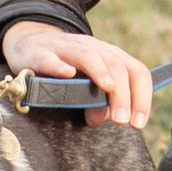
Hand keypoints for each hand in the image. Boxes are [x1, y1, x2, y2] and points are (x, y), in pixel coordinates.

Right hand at [0, 21, 152, 127]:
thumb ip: (97, 102)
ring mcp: (67, 47)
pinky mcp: (40, 52)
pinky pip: (50, 58)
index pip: (137, 73)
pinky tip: (67, 74)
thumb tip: (100, 119)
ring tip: (109, 90)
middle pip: (118, 66)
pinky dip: (59, 65)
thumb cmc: (65, 70)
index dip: (142, 98)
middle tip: (121, 120)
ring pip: (90, 57)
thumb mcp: (87, 86)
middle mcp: (94, 48)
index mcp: (111, 56)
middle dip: (123, 95)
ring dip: (101, 74)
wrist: (29, 47)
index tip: (138, 124)